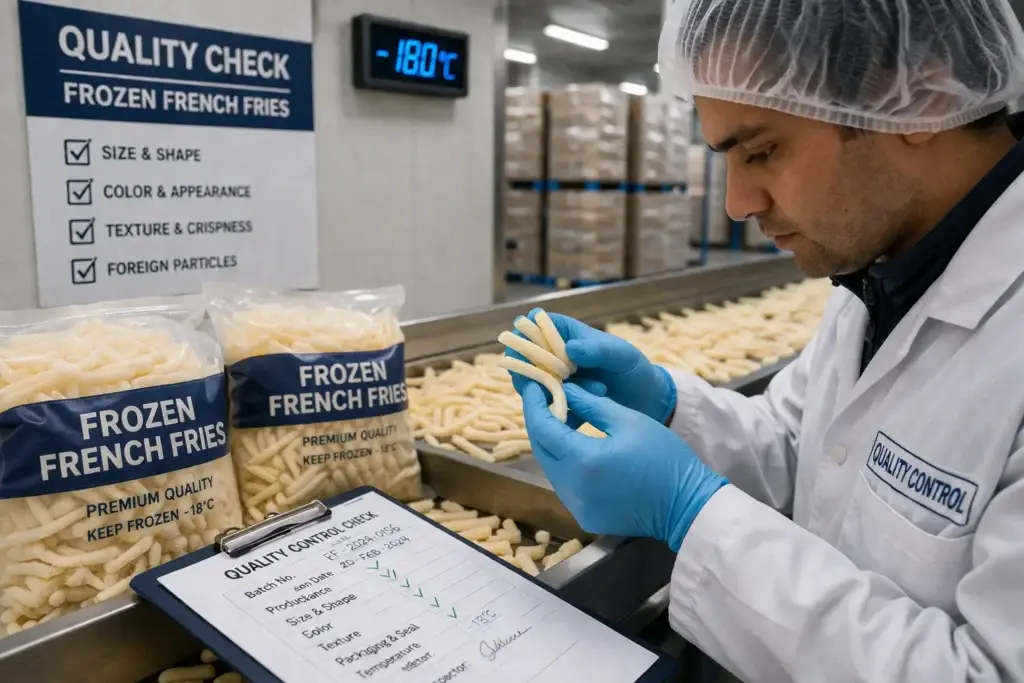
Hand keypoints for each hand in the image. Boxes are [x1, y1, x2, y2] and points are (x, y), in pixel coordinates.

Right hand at [505, 310, 676, 426]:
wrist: (647, 403)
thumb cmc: (634, 370)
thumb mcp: (622, 356)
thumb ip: (598, 350)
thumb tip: (571, 348)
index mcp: (568, 335)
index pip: (537, 324)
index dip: (527, 333)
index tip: (531, 348)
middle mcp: (556, 357)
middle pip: (525, 357)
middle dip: (534, 370)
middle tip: (559, 380)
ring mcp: (556, 381)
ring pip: (532, 384)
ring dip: (553, 392)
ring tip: (593, 393)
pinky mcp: (560, 404)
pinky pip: (545, 408)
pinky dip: (557, 412)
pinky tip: (581, 415)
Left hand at [521, 382, 726, 550]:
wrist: (687, 506)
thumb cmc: (664, 458)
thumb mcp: (628, 421)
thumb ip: (591, 404)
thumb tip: (564, 391)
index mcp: (583, 462)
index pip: (543, 428)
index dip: (534, 404)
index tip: (533, 384)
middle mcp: (573, 488)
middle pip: (541, 450)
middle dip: (539, 422)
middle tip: (543, 398)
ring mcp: (577, 507)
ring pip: (551, 468)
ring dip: (551, 443)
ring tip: (559, 418)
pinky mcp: (586, 517)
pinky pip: (565, 485)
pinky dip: (565, 463)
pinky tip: (575, 447)